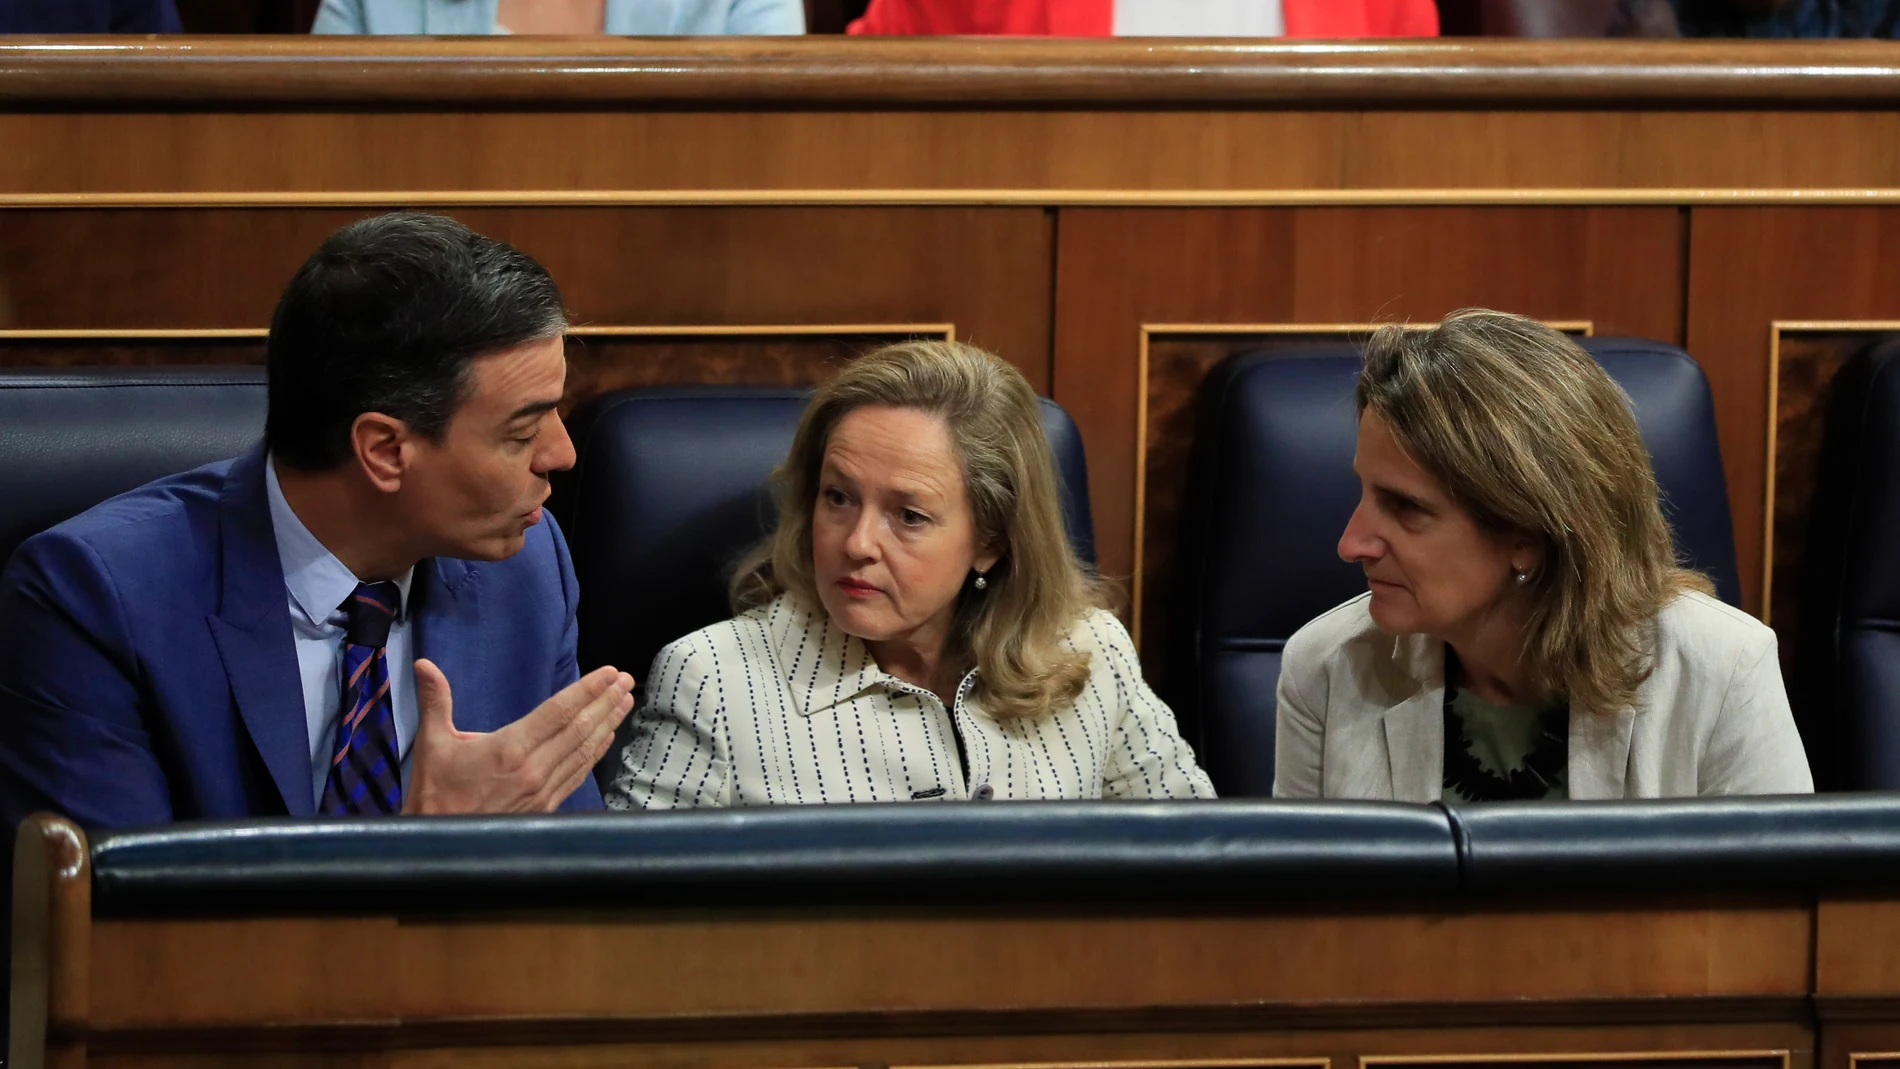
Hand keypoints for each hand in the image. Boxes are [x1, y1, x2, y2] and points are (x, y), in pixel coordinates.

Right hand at [403, 660, 634, 814]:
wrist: (441, 847)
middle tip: (628, 680)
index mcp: (510, 749)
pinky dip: (595, 753)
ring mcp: (543, 791)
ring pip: (584, 751)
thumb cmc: (434, 793)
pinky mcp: (546, 807)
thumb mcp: (431, 744)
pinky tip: (606, 738)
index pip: (558, 711)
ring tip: (625, 702)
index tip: (610, 673)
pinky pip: (577, 774)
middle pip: (580, 729)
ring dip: (607, 724)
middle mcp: (533, 769)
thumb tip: (424, 664)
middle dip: (606, 702)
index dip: (587, 690)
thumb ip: (435, 701)